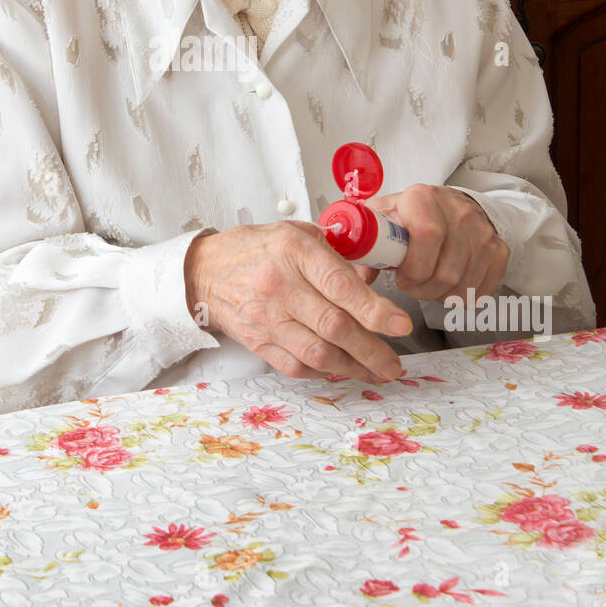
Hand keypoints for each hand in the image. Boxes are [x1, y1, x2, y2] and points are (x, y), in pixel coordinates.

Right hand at [184, 221, 412, 382]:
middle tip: (394, 364)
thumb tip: (372, 280)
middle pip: (333, 326)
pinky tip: (342, 369)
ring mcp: (267, 318)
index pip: (340, 285)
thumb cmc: (256, 249)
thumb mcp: (298, 234)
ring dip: (353, 367)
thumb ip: (337, 255)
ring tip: (376, 372)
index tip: (400, 324)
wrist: (205, 271)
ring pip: (317, 353)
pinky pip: (296, 366)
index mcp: (294, 251)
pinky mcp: (258, 342)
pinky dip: (324, 372)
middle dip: (371, 350)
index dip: (374, 309)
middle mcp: (280, 286)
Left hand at [365, 185, 508, 302]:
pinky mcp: (498, 249)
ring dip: (441, 296)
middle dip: (423, 289)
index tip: (402, 278)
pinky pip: (482, 289)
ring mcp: (482, 231)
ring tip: (428, 285)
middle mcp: (458, 211)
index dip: (413, 267)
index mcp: (422, 199)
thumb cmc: (411, 214)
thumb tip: (355, 278)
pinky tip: (449, 286)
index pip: (427, 235)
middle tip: (412, 286)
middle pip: (446, 270)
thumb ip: (366, 244)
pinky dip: (463, 297)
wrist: (451, 204)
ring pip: (464, 285)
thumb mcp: (384, 217)